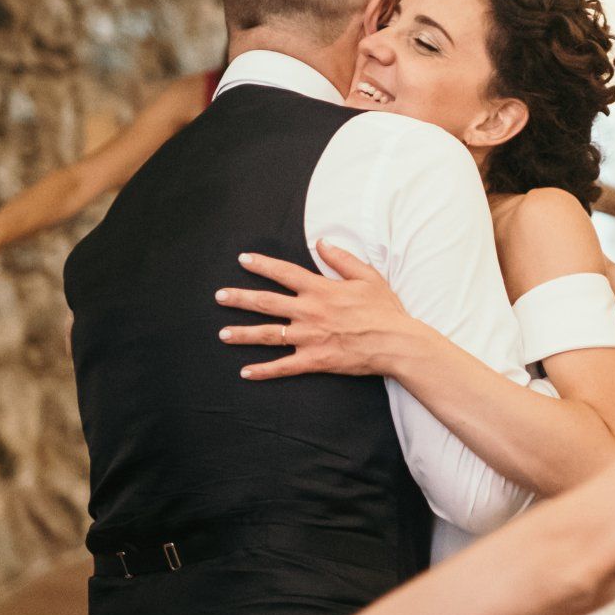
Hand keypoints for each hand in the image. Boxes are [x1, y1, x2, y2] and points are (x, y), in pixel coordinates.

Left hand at [216, 243, 420, 379]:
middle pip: (265, 303)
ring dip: (243, 334)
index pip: (283, 273)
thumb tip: (322, 242)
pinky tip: (245, 372)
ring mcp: (309, 337)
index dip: (261, 265)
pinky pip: (283, 367)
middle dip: (239, 298)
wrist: (396, 343)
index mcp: (320, 289)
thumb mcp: (367, 276)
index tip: (243, 260)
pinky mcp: (314, 360)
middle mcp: (309, 311)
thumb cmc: (384, 310)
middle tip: (219, 296)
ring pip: (268, 334)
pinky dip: (263, 371)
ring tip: (222, 333)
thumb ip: (341, 258)